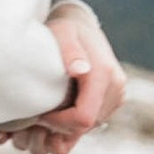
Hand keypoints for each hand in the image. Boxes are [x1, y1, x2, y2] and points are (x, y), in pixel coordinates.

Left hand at [26, 0, 124, 153]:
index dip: (57, 123)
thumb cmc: (65, 29)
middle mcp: (116, 88)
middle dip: (59, 128)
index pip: (82, 118)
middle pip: (85, 127)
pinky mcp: (113, 100)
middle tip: (37, 115)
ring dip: (65, 127)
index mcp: (104, 74)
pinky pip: (91, 122)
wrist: (82, 26)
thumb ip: (70, 51)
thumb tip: (81, 69)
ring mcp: (116, 96)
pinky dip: (73, 123)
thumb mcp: (62, 33)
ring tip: (45, 111)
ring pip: (88, 128)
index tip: (39, 114)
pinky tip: (57, 111)